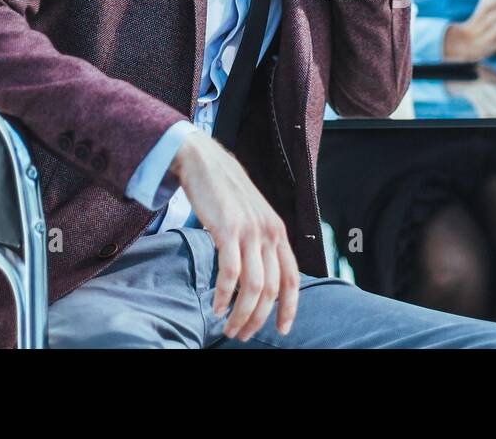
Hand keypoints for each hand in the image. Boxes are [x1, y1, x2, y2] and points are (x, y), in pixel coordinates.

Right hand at [170, 131, 298, 340]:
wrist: (204, 161)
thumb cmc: (225, 193)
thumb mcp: (253, 216)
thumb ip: (260, 242)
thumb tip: (260, 275)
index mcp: (278, 232)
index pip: (292, 278)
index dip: (289, 308)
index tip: (283, 329)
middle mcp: (269, 233)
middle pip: (272, 289)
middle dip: (259, 318)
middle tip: (243, 334)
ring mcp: (249, 231)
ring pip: (252, 286)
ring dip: (241, 313)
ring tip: (229, 327)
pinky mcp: (227, 229)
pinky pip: (229, 273)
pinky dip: (224, 295)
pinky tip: (216, 307)